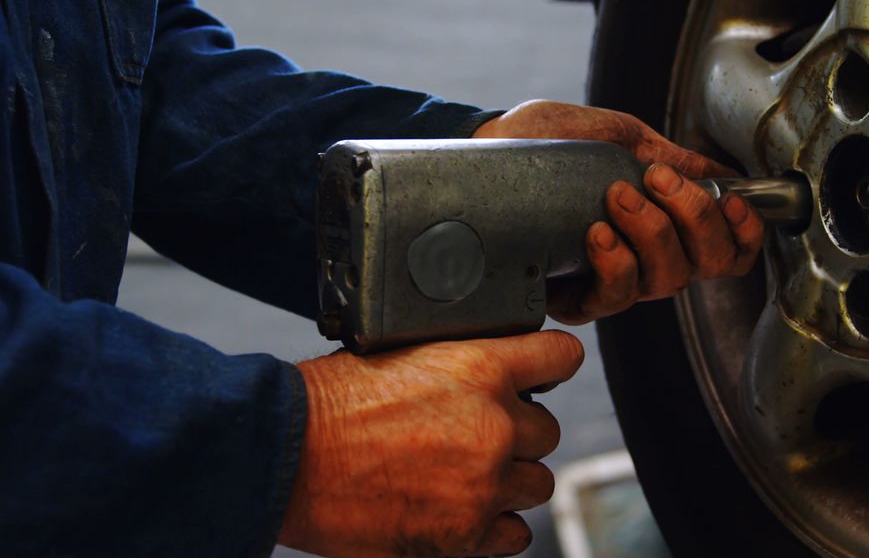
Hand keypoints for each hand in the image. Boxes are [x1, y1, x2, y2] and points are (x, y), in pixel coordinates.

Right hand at [278, 330, 583, 557]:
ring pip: (536, 483)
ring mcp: (485, 484)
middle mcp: (495, 425)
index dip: (550, 365)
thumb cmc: (331, 403)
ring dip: (507, 479)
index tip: (542, 374)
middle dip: (517, 433)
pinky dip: (494, 525)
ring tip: (463, 476)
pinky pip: (515, 534)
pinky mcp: (466, 535)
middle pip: (547, 431)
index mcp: (482, 368)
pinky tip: (461, 511)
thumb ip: (462, 363)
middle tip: (474, 435)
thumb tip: (492, 373)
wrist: (287, 457)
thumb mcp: (405, 352)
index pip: (561, 358)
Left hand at [473, 100, 765, 323]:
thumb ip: (671, 156)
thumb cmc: (546, 142)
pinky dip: (615, 263)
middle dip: (694, 219)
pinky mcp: (572, 299)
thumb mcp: (619, 137)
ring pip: (663, 282)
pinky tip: (598, 233)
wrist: (489, 148)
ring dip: (653, 234)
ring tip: (617, 195)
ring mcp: (610, 282)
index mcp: (665, 226)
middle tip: (657, 180)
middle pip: (705, 268)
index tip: (732, 201)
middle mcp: (645, 261)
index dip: (744, 234)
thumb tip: (723, 172)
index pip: (726, 251)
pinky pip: (612, 298)